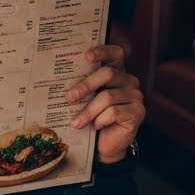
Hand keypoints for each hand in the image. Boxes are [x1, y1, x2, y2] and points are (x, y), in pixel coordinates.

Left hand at [65, 44, 144, 163]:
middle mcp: (129, 80)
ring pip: (108, 97)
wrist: (105, 143)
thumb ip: (80, 87)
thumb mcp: (86, 99)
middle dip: (85, 85)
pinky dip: (100, 120)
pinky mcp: (138, 112)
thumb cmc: (92, 117)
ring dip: (88, 111)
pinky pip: (114, 112)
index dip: (103, 51)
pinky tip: (95, 126)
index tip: (87, 56)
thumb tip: (56, 82)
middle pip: (108, 74)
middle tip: (69, 97)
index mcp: (116, 71)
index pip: (115, 53)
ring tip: (75, 122)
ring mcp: (135, 96)